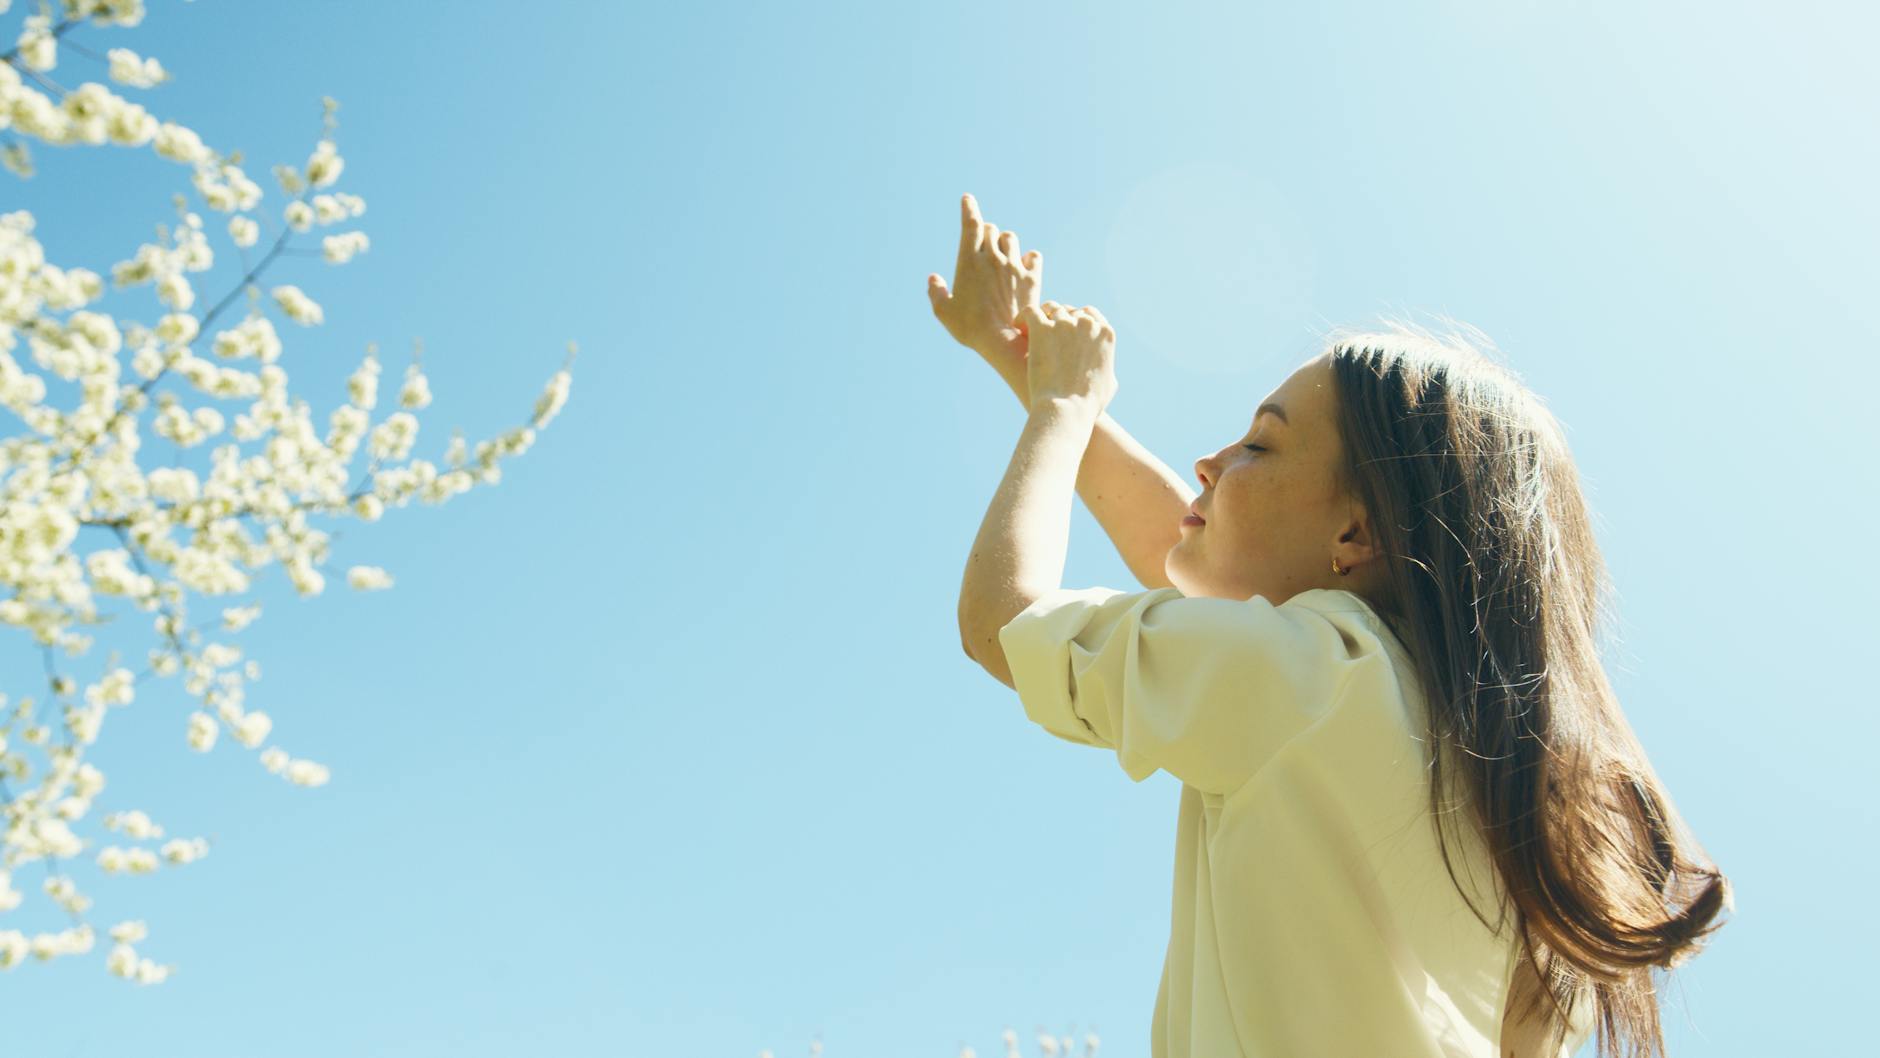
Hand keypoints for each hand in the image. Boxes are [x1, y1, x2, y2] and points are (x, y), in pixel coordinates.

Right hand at [926, 193, 1043, 396]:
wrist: (1001, 341)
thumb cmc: (969, 328)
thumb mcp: (944, 312)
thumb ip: (936, 292)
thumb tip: (933, 279)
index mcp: (969, 261)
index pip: (971, 224)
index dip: (969, 208)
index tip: (968, 199)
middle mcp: (993, 258)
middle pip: (992, 229)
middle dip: (986, 233)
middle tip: (984, 246)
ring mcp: (1014, 266)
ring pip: (1011, 238)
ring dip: (1006, 243)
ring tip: (1003, 256)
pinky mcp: (1031, 278)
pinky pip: (1034, 256)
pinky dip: (1029, 258)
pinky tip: (1024, 266)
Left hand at [1018, 300, 1115, 414]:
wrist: (1068, 408)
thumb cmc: (1088, 404)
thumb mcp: (1109, 384)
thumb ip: (1106, 366)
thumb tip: (1105, 367)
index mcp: (1105, 333)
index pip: (1090, 314)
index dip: (1076, 320)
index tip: (1066, 329)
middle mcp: (1087, 324)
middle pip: (1069, 310)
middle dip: (1058, 320)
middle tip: (1047, 333)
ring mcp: (1064, 324)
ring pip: (1050, 308)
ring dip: (1042, 318)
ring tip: (1031, 331)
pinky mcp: (1042, 328)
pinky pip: (1031, 311)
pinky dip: (1024, 317)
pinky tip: (1020, 327)